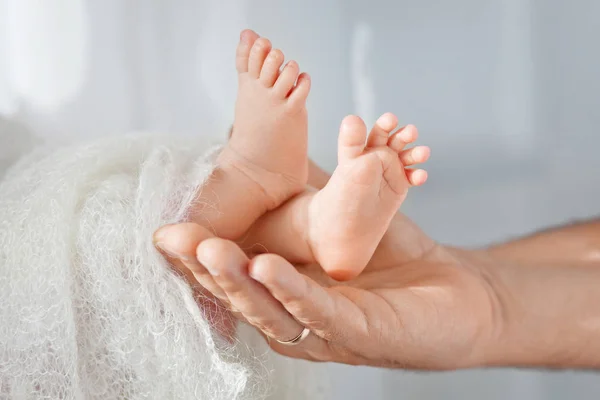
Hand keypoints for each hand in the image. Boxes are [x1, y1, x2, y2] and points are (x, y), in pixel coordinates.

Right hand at [154, 216, 503, 369]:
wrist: (457, 292)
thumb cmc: (393, 258)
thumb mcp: (340, 216)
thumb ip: (301, 193)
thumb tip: (262, 155)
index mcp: (284, 292)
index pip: (232, 277)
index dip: (198, 257)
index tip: (167, 230)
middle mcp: (294, 318)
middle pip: (240, 296)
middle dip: (205, 267)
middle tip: (175, 239)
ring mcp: (322, 331)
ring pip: (270, 308)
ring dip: (237, 280)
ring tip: (212, 250)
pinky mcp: (357, 335)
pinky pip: (318, 312)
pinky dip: (290, 289)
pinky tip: (267, 267)